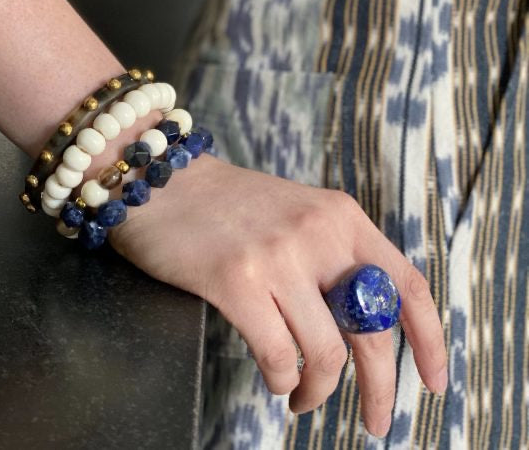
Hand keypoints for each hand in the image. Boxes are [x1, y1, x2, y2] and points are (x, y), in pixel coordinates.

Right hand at [110, 153, 447, 436]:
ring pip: (326, 353)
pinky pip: (279, 355)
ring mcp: (278, 256)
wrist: (166, 181)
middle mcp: (318, 233)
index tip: (433, 380)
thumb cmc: (230, 205)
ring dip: (319, 390)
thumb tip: (362, 323)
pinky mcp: (235, 280)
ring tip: (302, 395)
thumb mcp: (299, 214)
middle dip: (381, 387)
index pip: (405, 285)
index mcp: (342, 216)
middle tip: (376, 418)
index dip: (430, 340)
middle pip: (373, 331)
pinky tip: (277, 380)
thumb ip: (334, 256)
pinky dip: (283, 380)